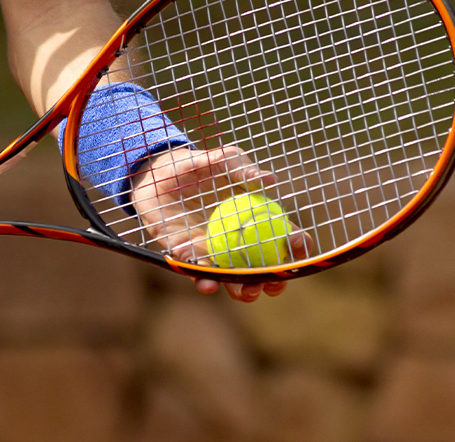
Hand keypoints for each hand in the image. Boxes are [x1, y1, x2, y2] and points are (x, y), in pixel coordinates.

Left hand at [130, 146, 310, 301]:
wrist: (156, 173)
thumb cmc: (196, 164)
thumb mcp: (222, 160)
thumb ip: (242, 168)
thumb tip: (270, 181)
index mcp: (256, 220)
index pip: (285, 238)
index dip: (297, 246)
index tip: (297, 246)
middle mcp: (239, 241)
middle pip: (263, 268)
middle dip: (273, 281)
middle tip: (273, 284)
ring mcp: (214, 251)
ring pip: (233, 279)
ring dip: (243, 290)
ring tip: (247, 293)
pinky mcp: (188, 256)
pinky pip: (197, 272)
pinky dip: (203, 279)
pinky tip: (207, 283)